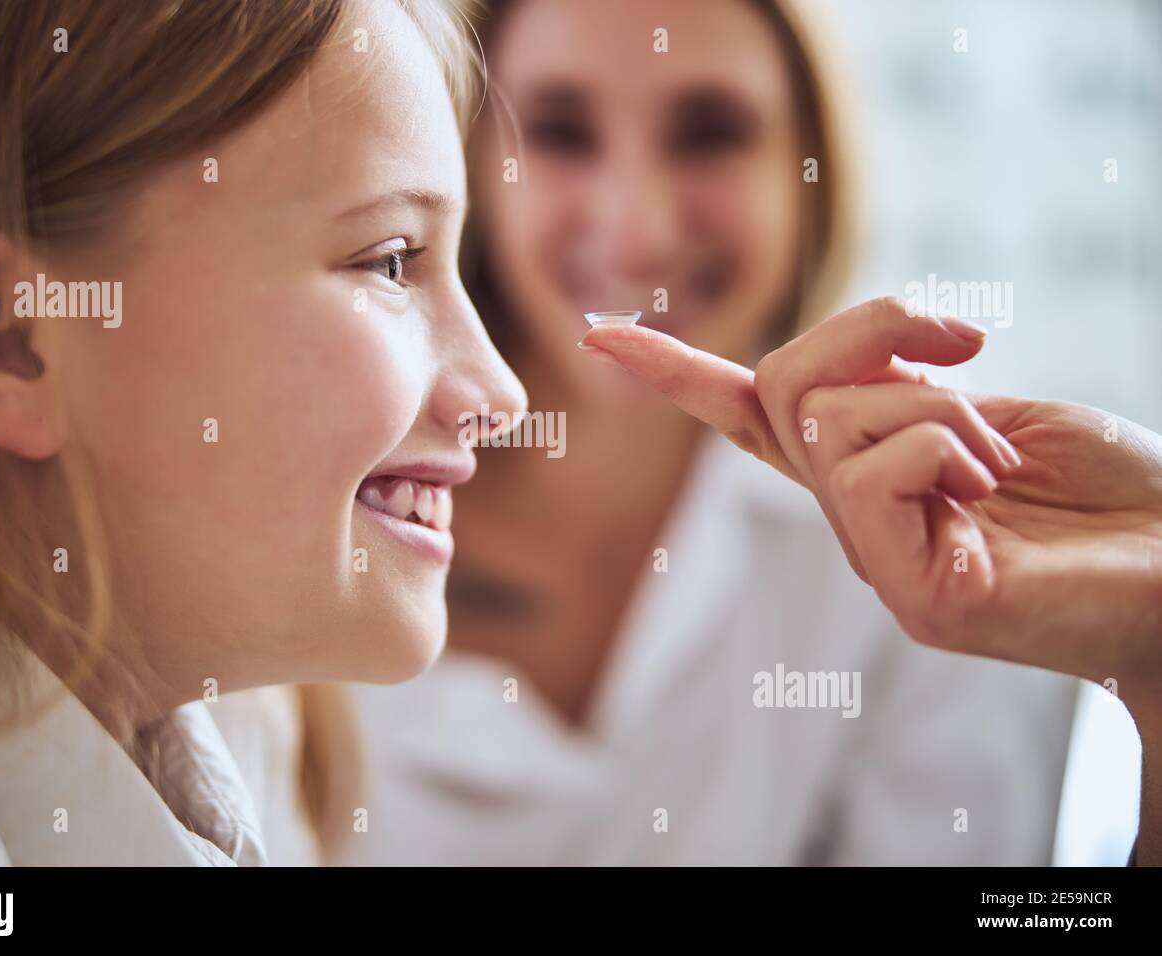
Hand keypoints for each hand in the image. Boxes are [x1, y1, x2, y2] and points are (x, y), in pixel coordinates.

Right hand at [581, 297, 1161, 696]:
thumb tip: (863, 366)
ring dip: (937, 403)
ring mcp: (873, 560)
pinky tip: (991, 491)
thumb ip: (905, 391)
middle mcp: (853, 517)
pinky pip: (870, 468)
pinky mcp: (906, 592)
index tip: (600, 336)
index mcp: (870, 471)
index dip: (674, 373)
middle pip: (785, 384)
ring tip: (1003, 458)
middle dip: (875, 327)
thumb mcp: (996, 405)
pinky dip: (945, 447)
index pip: (750, 418)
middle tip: (968, 342)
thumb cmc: (1114, 492)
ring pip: (829, 419)